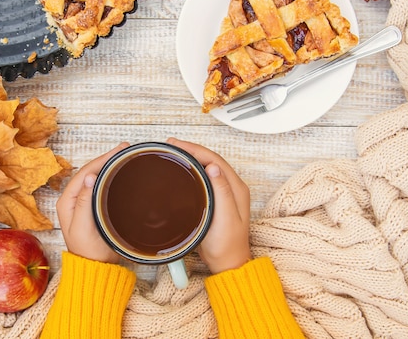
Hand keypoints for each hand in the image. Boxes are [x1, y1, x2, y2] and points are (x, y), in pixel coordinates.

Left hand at [56, 142, 129, 263]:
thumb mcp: (83, 227)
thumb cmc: (88, 252)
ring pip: (95, 178)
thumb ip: (84, 202)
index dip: (100, 160)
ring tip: (123, 157)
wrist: (96, 269)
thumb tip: (90, 177)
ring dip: (108, 166)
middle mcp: (73, 200)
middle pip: (89, 172)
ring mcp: (83, 204)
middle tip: (124, 149)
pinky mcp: (93, 209)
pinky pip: (101, 187)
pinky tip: (119, 174)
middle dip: (106, 159)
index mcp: (67, 202)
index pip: (84, 173)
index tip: (116, 152)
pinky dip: (110, 178)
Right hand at [167, 138, 251, 273]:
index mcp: (236, 188)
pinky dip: (193, 169)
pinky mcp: (218, 200)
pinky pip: (205, 177)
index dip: (195, 149)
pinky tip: (183, 170)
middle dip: (192, 149)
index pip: (215, 159)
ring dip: (192, 157)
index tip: (177, 145)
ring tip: (175, 152)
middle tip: (171, 145)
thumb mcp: (226, 218)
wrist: (228, 263)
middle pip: (211, 160)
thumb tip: (213, 167)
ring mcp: (226, 194)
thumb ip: (222, 191)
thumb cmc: (227, 245)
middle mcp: (233, 188)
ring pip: (208, 167)